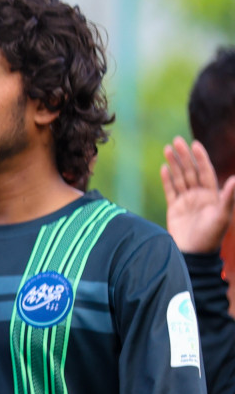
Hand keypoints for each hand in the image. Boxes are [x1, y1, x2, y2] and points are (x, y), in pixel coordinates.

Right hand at [162, 137, 234, 253]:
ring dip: (174, 164)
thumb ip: (228, 197)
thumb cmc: (211, 235)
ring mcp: (186, 201)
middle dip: (184, 156)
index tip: (195, 144)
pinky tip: (164, 168)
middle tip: (176, 140)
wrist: (193, 252)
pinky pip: (170, 190)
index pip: (206, 171)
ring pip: (180, 178)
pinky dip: (167, 179)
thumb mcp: (222, 215)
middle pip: (191, 171)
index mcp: (212, 195)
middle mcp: (199, 195)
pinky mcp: (175, 208)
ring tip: (167, 149)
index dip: (201, 158)